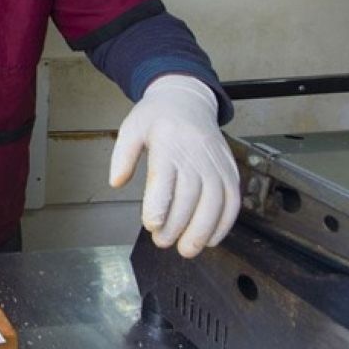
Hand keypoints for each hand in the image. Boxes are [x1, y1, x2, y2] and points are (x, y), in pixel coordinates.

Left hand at [109, 75, 239, 257]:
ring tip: (186, 249)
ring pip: (216, 202)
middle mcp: (195, 153)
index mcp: (168, 142)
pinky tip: (210, 239)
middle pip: (191, 196)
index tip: (151, 225)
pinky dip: (224, 224)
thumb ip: (122, 156)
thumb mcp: (131, 128)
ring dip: (202, 230)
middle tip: (162, 242)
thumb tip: (116, 182)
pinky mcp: (229, 169)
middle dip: (177, 225)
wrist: (189, 99)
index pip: (165, 178)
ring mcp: (216, 162)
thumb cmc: (157, 116)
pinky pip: (233, 200)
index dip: (159, 205)